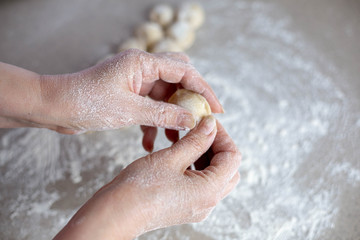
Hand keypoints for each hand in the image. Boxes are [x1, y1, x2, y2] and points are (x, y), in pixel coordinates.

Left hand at [38, 49, 222, 133]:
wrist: (55, 108)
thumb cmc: (86, 102)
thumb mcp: (130, 110)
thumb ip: (164, 114)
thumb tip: (192, 119)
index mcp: (142, 62)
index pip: (183, 71)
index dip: (203, 90)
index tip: (216, 109)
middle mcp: (141, 69)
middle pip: (178, 80)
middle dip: (191, 100)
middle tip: (201, 119)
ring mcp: (135, 82)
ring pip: (165, 97)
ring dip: (172, 116)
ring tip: (177, 138)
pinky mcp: (129, 95)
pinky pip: (150, 107)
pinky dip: (154, 123)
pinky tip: (150, 142)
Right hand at [54, 117, 240, 239]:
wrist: (116, 212)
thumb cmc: (140, 189)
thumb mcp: (171, 158)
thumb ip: (196, 140)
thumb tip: (211, 125)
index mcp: (209, 190)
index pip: (232, 157)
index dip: (222, 135)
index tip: (208, 121)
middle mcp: (207, 202)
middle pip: (227, 168)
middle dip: (217, 145)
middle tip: (201, 130)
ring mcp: (197, 205)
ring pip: (214, 175)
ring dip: (206, 155)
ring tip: (188, 138)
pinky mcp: (185, 204)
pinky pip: (200, 182)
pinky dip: (196, 165)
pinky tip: (180, 152)